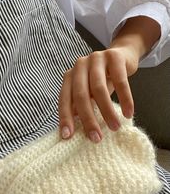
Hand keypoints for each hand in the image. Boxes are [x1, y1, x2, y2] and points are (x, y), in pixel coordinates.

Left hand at [59, 15, 160, 141]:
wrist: (122, 55)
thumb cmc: (103, 78)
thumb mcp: (89, 91)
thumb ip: (81, 105)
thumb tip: (73, 131)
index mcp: (70, 75)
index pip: (64, 99)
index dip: (65, 117)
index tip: (67, 136)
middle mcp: (80, 65)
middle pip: (80, 95)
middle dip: (88, 119)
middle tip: (96, 138)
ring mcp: (96, 58)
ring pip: (99, 89)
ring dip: (107, 111)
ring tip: (114, 127)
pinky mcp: (114, 57)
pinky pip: (120, 81)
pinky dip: (125, 99)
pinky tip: (128, 113)